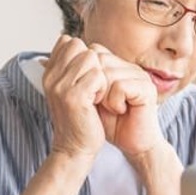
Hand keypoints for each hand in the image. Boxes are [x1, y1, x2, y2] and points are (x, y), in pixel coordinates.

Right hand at [42, 35, 108, 163]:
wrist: (75, 148)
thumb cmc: (79, 118)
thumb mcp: (69, 89)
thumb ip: (69, 66)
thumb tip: (70, 39)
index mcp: (49, 73)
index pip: (68, 41)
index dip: (83, 54)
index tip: (85, 76)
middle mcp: (51, 77)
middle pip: (80, 45)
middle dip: (92, 62)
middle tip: (92, 86)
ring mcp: (60, 86)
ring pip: (90, 58)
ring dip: (99, 75)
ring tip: (94, 94)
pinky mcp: (74, 97)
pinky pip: (98, 75)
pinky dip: (103, 87)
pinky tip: (97, 102)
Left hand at [88, 45, 165, 160]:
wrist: (132, 143)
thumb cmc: (112, 123)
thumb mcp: (88, 96)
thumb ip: (77, 76)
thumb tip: (47, 60)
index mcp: (118, 65)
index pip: (94, 51)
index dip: (86, 73)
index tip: (91, 95)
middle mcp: (130, 67)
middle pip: (99, 59)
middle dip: (93, 84)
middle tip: (100, 102)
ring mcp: (140, 76)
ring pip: (108, 73)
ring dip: (103, 96)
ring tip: (112, 108)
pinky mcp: (147, 88)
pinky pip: (120, 86)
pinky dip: (114, 102)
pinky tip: (120, 110)